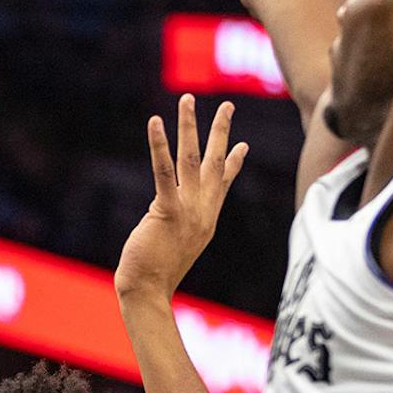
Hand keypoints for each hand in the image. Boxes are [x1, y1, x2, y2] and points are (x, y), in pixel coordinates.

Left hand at [117, 96, 248, 302]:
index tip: (243, 144)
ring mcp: (188, 210)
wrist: (149, 292)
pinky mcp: (167, 211)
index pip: (222, 183)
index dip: (233, 162)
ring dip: (189, 126)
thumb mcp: (176, 245)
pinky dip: (159, 145)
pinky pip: (164, 172)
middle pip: (214, 162)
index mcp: (206, 218)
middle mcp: (203, 211)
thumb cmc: (155, 274)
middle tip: (227, 105)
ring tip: (188, 100)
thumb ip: (178, 225)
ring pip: (190, 159)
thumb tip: (170, 218)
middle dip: (220, 131)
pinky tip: (155, 122)